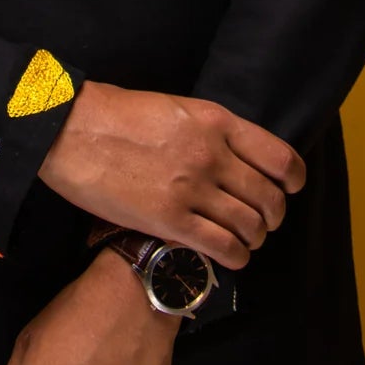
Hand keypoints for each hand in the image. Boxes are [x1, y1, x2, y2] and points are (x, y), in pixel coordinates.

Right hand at [37, 82, 304, 270]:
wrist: (71, 129)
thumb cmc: (116, 115)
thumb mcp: (175, 108)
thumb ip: (209, 132)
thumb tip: (233, 160)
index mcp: (216, 122)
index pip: (279, 157)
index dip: (293, 180)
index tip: (289, 189)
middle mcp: (212, 155)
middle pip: (269, 197)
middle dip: (272, 215)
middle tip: (263, 221)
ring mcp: (193, 189)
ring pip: (250, 225)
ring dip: (254, 237)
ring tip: (244, 239)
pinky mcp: (170, 220)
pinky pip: (223, 247)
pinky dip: (236, 256)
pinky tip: (231, 255)